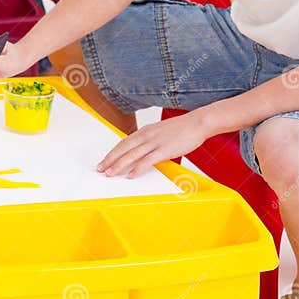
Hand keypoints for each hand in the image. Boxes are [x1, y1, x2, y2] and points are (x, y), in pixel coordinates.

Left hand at [96, 111, 211, 177]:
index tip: (104, 161)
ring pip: (132, 155)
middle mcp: (147, 135)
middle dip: (110, 160)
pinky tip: (131, 175)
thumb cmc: (182, 129)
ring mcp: (155, 142)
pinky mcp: (164, 149)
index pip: (123, 143)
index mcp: (145, 131)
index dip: (112, 153)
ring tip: (110, 174)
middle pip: (124, 149)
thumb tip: (143, 153)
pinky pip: (148, 160)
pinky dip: (138, 168)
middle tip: (100, 169)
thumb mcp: (161, 132)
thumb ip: (151, 141)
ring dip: (119, 165)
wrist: (197, 122)